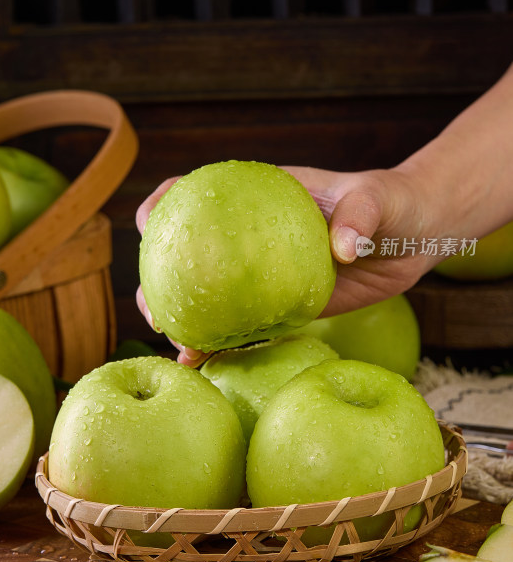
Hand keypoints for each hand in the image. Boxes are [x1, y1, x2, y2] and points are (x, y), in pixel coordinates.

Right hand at [136, 165, 437, 367]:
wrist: (413, 238)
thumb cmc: (391, 204)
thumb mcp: (376, 201)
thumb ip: (359, 216)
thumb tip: (342, 247)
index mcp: (257, 198)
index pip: (195, 192)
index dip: (162, 205)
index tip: (149, 226)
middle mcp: (249, 239)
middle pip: (186, 254)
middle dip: (158, 278)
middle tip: (157, 309)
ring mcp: (263, 276)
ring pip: (209, 298)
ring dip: (184, 321)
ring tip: (179, 348)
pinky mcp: (284, 308)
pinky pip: (247, 329)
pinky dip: (225, 348)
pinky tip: (210, 369)